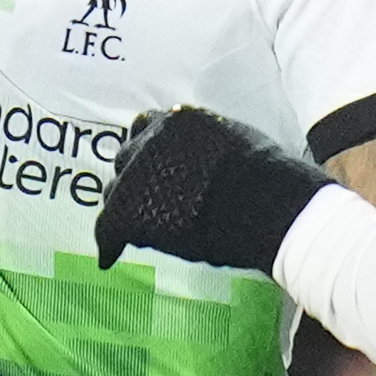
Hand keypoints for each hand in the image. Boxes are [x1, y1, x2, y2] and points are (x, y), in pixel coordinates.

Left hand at [94, 106, 332, 273]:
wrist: (266, 205)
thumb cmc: (266, 177)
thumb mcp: (236, 140)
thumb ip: (206, 143)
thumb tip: (199, 155)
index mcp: (178, 120)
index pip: (146, 128)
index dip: (149, 150)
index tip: (153, 165)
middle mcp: (152, 139)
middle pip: (128, 158)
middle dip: (135, 178)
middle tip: (150, 199)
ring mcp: (138, 172)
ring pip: (115, 190)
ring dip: (125, 206)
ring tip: (139, 228)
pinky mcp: (130, 206)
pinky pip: (109, 226)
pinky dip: (109, 241)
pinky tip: (110, 255)